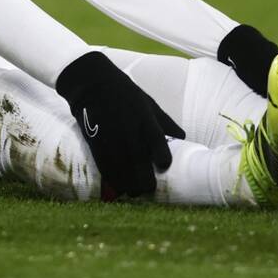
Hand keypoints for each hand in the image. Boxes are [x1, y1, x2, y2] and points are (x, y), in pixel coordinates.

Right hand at [56, 51, 185, 197]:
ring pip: (122, 173)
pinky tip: (119, 186)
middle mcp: (129, 132)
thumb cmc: (126, 94)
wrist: (93, 85)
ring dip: (130, 186)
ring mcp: (112, 140)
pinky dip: (113, 181)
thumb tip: (183, 139)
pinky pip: (106, 169)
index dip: (163, 159)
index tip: (164, 166)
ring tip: (134, 191)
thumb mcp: (149, 104)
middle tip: (148, 188)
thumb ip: (166, 123)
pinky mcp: (96, 144)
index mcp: (146, 120)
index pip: (158, 144)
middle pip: (140, 166)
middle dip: (145, 183)